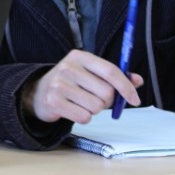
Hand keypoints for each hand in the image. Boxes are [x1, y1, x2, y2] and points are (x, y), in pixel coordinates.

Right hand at [22, 49, 143, 124]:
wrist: (37, 92)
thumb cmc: (70, 83)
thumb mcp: (89, 73)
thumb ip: (113, 76)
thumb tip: (137, 80)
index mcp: (80, 56)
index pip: (111, 71)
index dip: (126, 87)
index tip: (135, 99)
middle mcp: (68, 67)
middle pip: (106, 92)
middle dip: (106, 101)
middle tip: (94, 98)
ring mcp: (59, 84)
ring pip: (96, 107)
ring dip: (93, 110)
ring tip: (80, 103)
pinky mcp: (53, 101)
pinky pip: (84, 117)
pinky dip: (83, 117)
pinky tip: (73, 109)